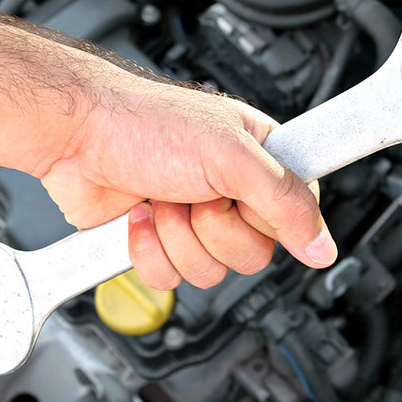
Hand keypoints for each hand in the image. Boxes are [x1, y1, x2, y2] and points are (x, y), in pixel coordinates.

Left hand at [39, 76, 337, 288]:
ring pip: (212, 271)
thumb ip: (286, 201)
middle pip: (253, 253)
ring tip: (163, 196)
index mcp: (260, 158)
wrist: (78, 137)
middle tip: (195, 193)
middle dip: (213, 227)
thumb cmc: (145, 123)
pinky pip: (172, 278)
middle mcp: (231, 191)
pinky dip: (151, 251)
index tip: (245, 200)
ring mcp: (194, 219)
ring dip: (178, 237)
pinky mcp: (160, 241)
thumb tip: (323, 245)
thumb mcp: (232, 156)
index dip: (270, 216)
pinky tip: (142, 216)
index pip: (296, 212)